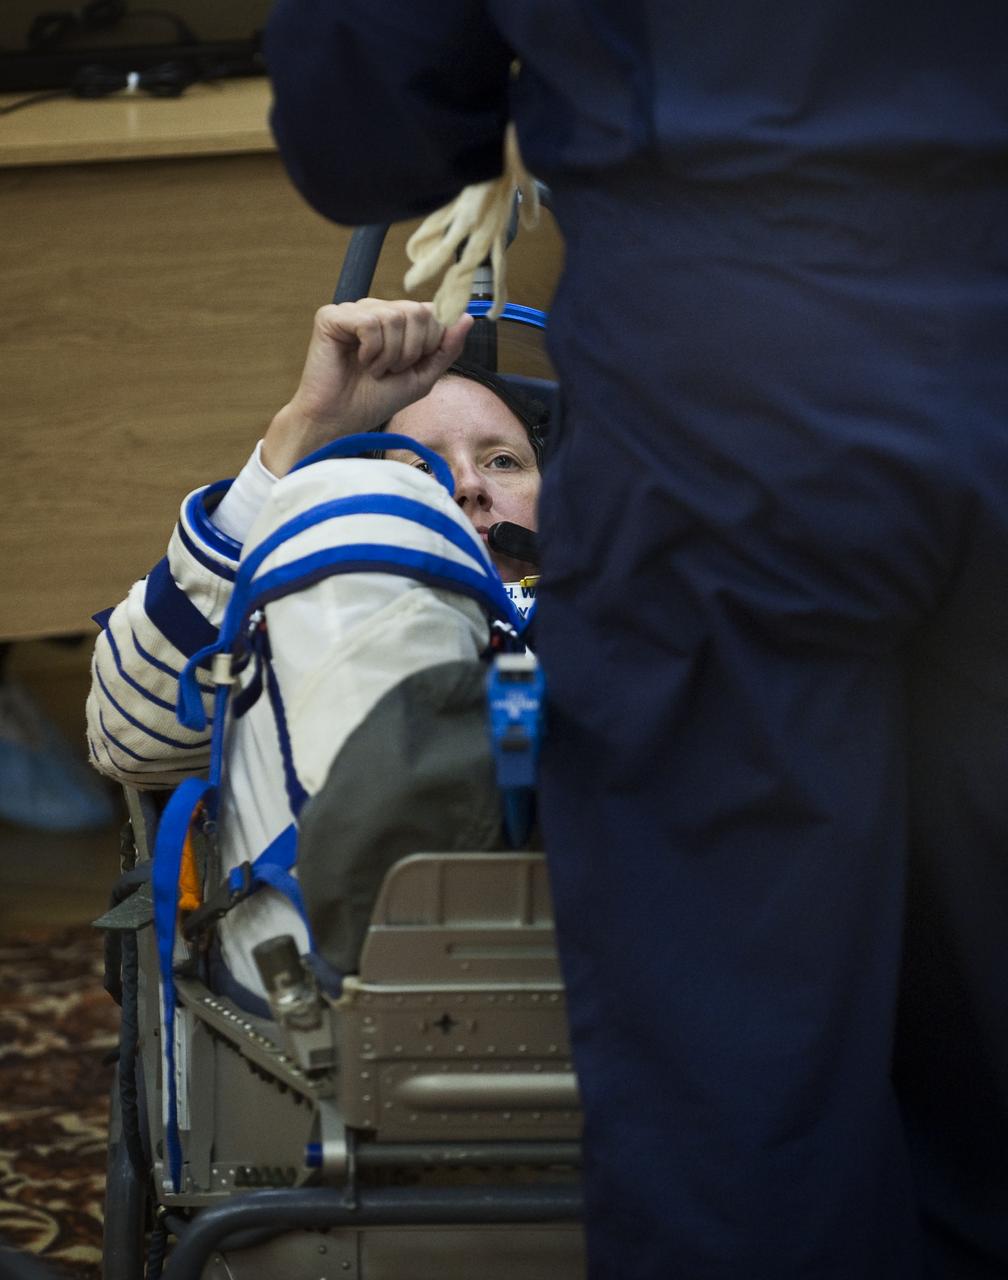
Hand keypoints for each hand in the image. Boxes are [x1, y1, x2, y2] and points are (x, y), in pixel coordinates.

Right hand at [262, 298, 472, 474]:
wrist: (341, 420)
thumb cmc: (376, 400)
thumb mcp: (422, 377)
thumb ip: (446, 347)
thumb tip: (469, 317)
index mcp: (396, 321)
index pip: (432, 312)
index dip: (430, 343)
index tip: (411, 366)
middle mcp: (376, 309)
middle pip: (418, 312)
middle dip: (412, 351)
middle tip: (391, 370)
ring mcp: (353, 310)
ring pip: (395, 316)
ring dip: (391, 355)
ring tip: (374, 370)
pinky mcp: (331, 317)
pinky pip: (370, 321)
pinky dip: (372, 350)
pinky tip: (360, 362)